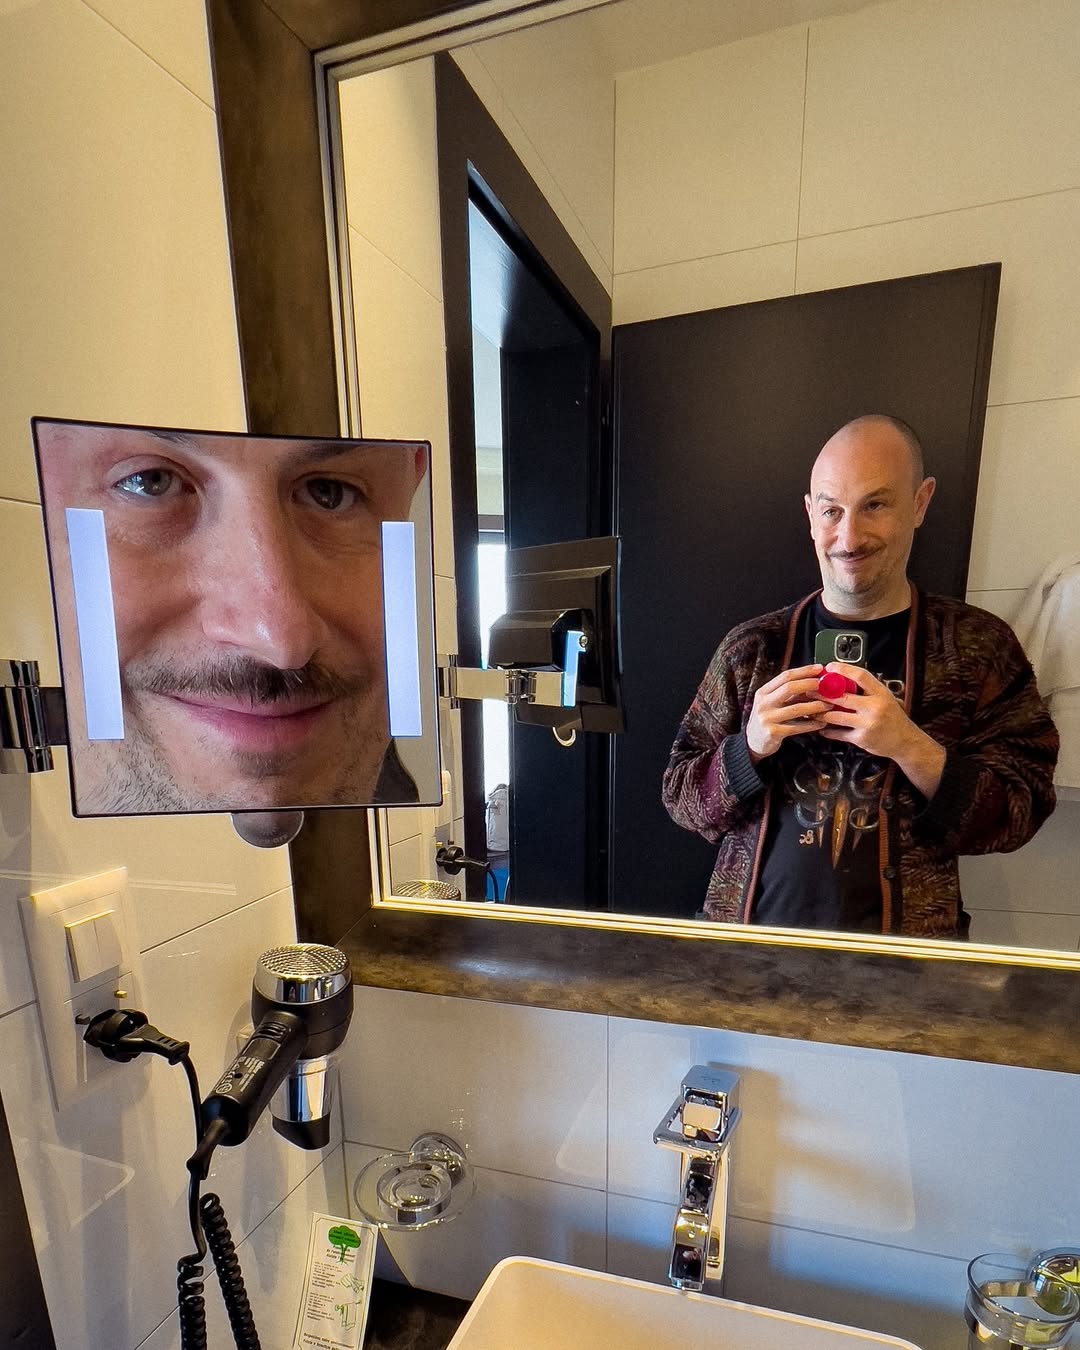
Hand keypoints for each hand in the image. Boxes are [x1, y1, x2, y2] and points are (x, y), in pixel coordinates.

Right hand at [745, 664, 828, 761]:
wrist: (753, 742)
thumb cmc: (768, 719)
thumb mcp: (772, 703)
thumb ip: (789, 693)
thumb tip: (814, 681)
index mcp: (763, 692)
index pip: (785, 676)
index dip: (804, 671)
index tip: (819, 668)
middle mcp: (763, 703)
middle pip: (789, 688)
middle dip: (810, 685)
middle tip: (826, 685)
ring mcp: (767, 718)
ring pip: (796, 709)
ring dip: (816, 706)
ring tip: (829, 705)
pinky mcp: (773, 732)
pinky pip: (798, 727)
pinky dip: (812, 724)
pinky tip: (822, 722)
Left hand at [818, 662, 945, 796]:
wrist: (905, 741)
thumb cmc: (893, 718)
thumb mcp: (886, 698)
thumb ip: (868, 690)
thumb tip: (844, 678)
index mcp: (881, 693)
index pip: (860, 676)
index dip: (843, 670)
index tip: (829, 667)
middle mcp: (874, 707)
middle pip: (842, 697)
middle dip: (822, 693)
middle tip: (810, 690)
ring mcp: (867, 723)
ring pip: (836, 716)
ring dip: (821, 713)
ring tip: (812, 710)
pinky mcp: (862, 738)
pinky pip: (839, 733)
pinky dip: (828, 731)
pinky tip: (822, 727)